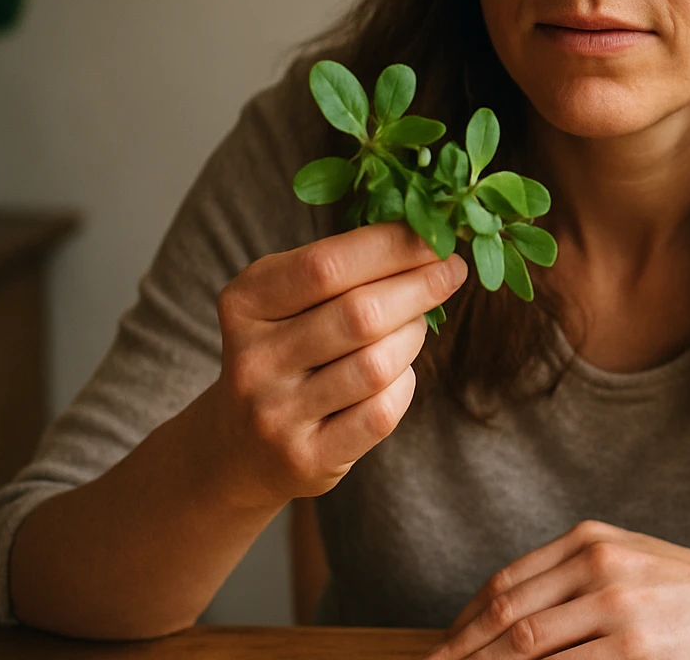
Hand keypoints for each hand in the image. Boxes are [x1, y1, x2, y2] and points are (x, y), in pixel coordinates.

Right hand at [200, 221, 466, 509]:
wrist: (237, 446)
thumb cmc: (285, 351)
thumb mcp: (287, 300)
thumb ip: (343, 267)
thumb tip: (427, 232)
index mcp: (245, 303)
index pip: (327, 265)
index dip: (393, 247)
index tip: (438, 235)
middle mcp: (253, 359)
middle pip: (360, 314)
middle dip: (420, 287)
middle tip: (452, 271)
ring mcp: (275, 413)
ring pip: (376, 364)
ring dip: (413, 337)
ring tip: (417, 324)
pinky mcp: (304, 457)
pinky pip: (381, 413)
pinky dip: (404, 385)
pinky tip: (400, 373)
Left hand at [421, 520, 689, 659]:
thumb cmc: (688, 590)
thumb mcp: (629, 559)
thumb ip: (573, 576)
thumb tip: (507, 613)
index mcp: (590, 540)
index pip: (506, 583)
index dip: (464, 620)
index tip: (442, 648)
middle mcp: (598, 566)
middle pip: (505, 614)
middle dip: (461, 650)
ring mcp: (616, 608)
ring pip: (525, 646)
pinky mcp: (634, 651)